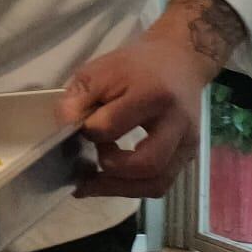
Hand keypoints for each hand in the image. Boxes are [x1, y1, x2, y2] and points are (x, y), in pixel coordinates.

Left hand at [59, 36, 219, 198]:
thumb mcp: (99, 71)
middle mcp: (177, 123)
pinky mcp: (187, 156)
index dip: (89, 132)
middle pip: (145, 164)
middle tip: (90, 157)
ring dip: (119, 188)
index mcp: (152, 94)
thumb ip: (77, 99)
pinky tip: (110, 181)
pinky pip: (160, 184)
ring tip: (93, 180)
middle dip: (109, 168)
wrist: (179, 62)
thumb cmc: (134, 67)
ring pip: (156, 183)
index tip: (78, 128)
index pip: (112, 125)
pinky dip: (132, 188)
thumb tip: (63, 129)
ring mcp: (187, 143)